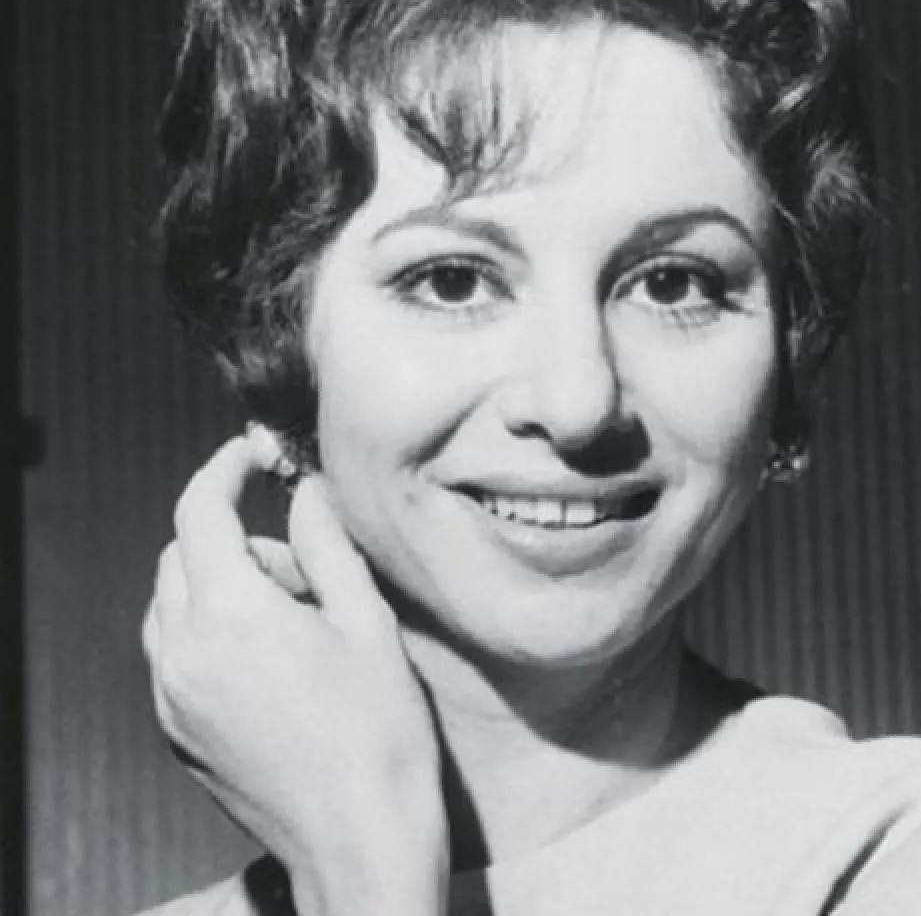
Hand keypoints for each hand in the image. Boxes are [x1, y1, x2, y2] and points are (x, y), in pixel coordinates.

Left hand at [142, 432, 447, 914]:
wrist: (358, 840)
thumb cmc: (377, 732)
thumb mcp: (365, 622)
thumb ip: (327, 543)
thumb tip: (305, 488)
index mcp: (231, 616)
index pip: (199, 512)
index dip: (224, 470)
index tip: (253, 453)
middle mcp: (182, 653)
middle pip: (181, 555)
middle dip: (234, 535)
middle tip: (305, 564)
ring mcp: (171, 697)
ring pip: (171, 602)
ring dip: (219, 583)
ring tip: (292, 616)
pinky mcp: (175, 731)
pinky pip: (172, 651)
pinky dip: (207, 628)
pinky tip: (271, 656)